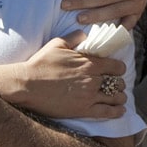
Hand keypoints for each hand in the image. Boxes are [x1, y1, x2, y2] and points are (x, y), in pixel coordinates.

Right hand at [8, 32, 126, 118]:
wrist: (27, 84)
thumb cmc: (40, 63)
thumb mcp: (56, 44)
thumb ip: (74, 38)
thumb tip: (86, 34)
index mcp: (89, 63)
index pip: (117, 66)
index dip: (118, 68)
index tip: (116, 70)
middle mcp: (93, 79)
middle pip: (119, 83)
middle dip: (119, 83)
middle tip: (115, 84)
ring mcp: (89, 96)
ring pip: (116, 98)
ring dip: (120, 97)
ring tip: (117, 97)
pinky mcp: (83, 110)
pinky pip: (108, 112)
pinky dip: (117, 112)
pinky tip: (119, 110)